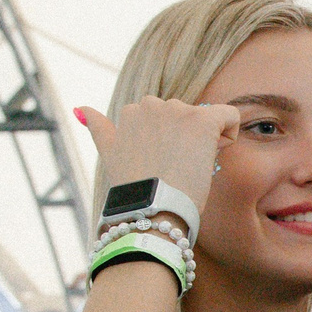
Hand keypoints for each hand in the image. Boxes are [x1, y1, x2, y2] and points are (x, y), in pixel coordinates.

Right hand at [74, 98, 237, 207]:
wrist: (151, 207)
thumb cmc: (136, 189)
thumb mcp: (110, 154)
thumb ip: (99, 128)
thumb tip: (81, 109)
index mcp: (131, 111)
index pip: (163, 117)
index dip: (170, 140)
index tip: (166, 162)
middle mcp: (151, 104)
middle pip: (184, 116)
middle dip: (186, 138)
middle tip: (179, 167)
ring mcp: (175, 111)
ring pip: (204, 118)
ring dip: (206, 138)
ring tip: (192, 165)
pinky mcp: (200, 121)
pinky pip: (229, 114)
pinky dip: (230, 132)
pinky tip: (218, 151)